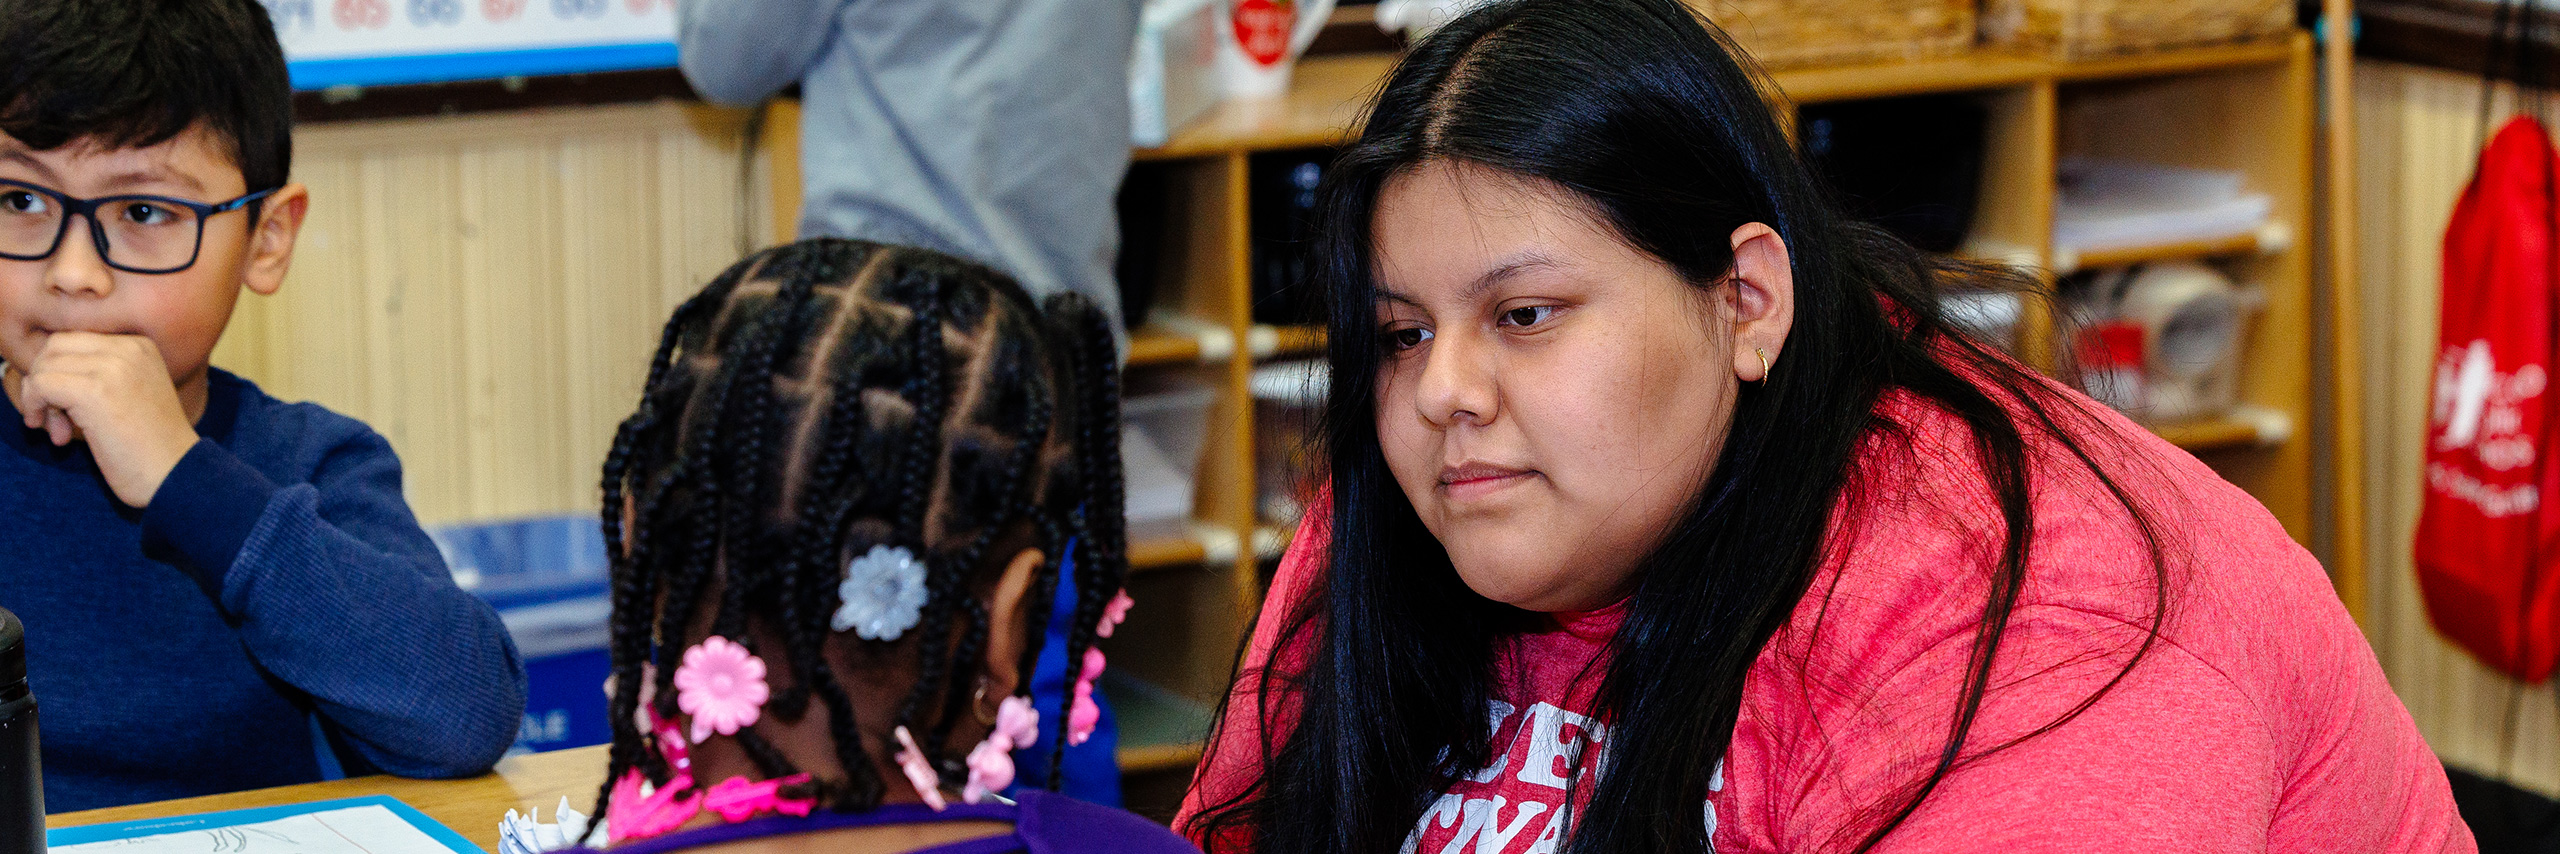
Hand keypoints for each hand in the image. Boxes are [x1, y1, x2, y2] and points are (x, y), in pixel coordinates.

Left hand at [14, 332, 201, 506]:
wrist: (176, 474)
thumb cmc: (152, 446)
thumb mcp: (133, 393)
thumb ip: (102, 372)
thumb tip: (46, 370)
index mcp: (140, 345)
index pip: (76, 339)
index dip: (61, 371)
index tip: (68, 407)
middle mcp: (128, 348)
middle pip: (56, 346)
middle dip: (45, 380)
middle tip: (57, 418)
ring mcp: (112, 368)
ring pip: (45, 365)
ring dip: (40, 399)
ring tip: (59, 429)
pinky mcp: (94, 391)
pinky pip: (40, 385)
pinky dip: (36, 408)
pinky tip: (58, 434)